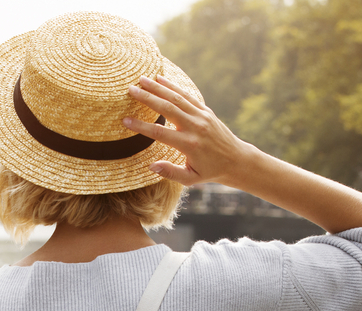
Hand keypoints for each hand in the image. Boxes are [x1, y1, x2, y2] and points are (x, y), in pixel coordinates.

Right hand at [124, 75, 253, 187]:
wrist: (236, 160)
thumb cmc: (210, 171)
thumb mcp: (191, 179)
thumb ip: (171, 173)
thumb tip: (151, 166)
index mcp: (189, 145)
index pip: (159, 133)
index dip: (141, 126)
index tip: (125, 120)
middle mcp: (195, 127)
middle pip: (167, 108)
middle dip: (147, 98)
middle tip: (130, 89)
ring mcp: (201, 116)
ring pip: (176, 97)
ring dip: (157, 87)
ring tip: (141, 79)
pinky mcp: (206, 110)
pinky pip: (187, 95)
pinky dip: (173, 86)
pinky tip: (160, 79)